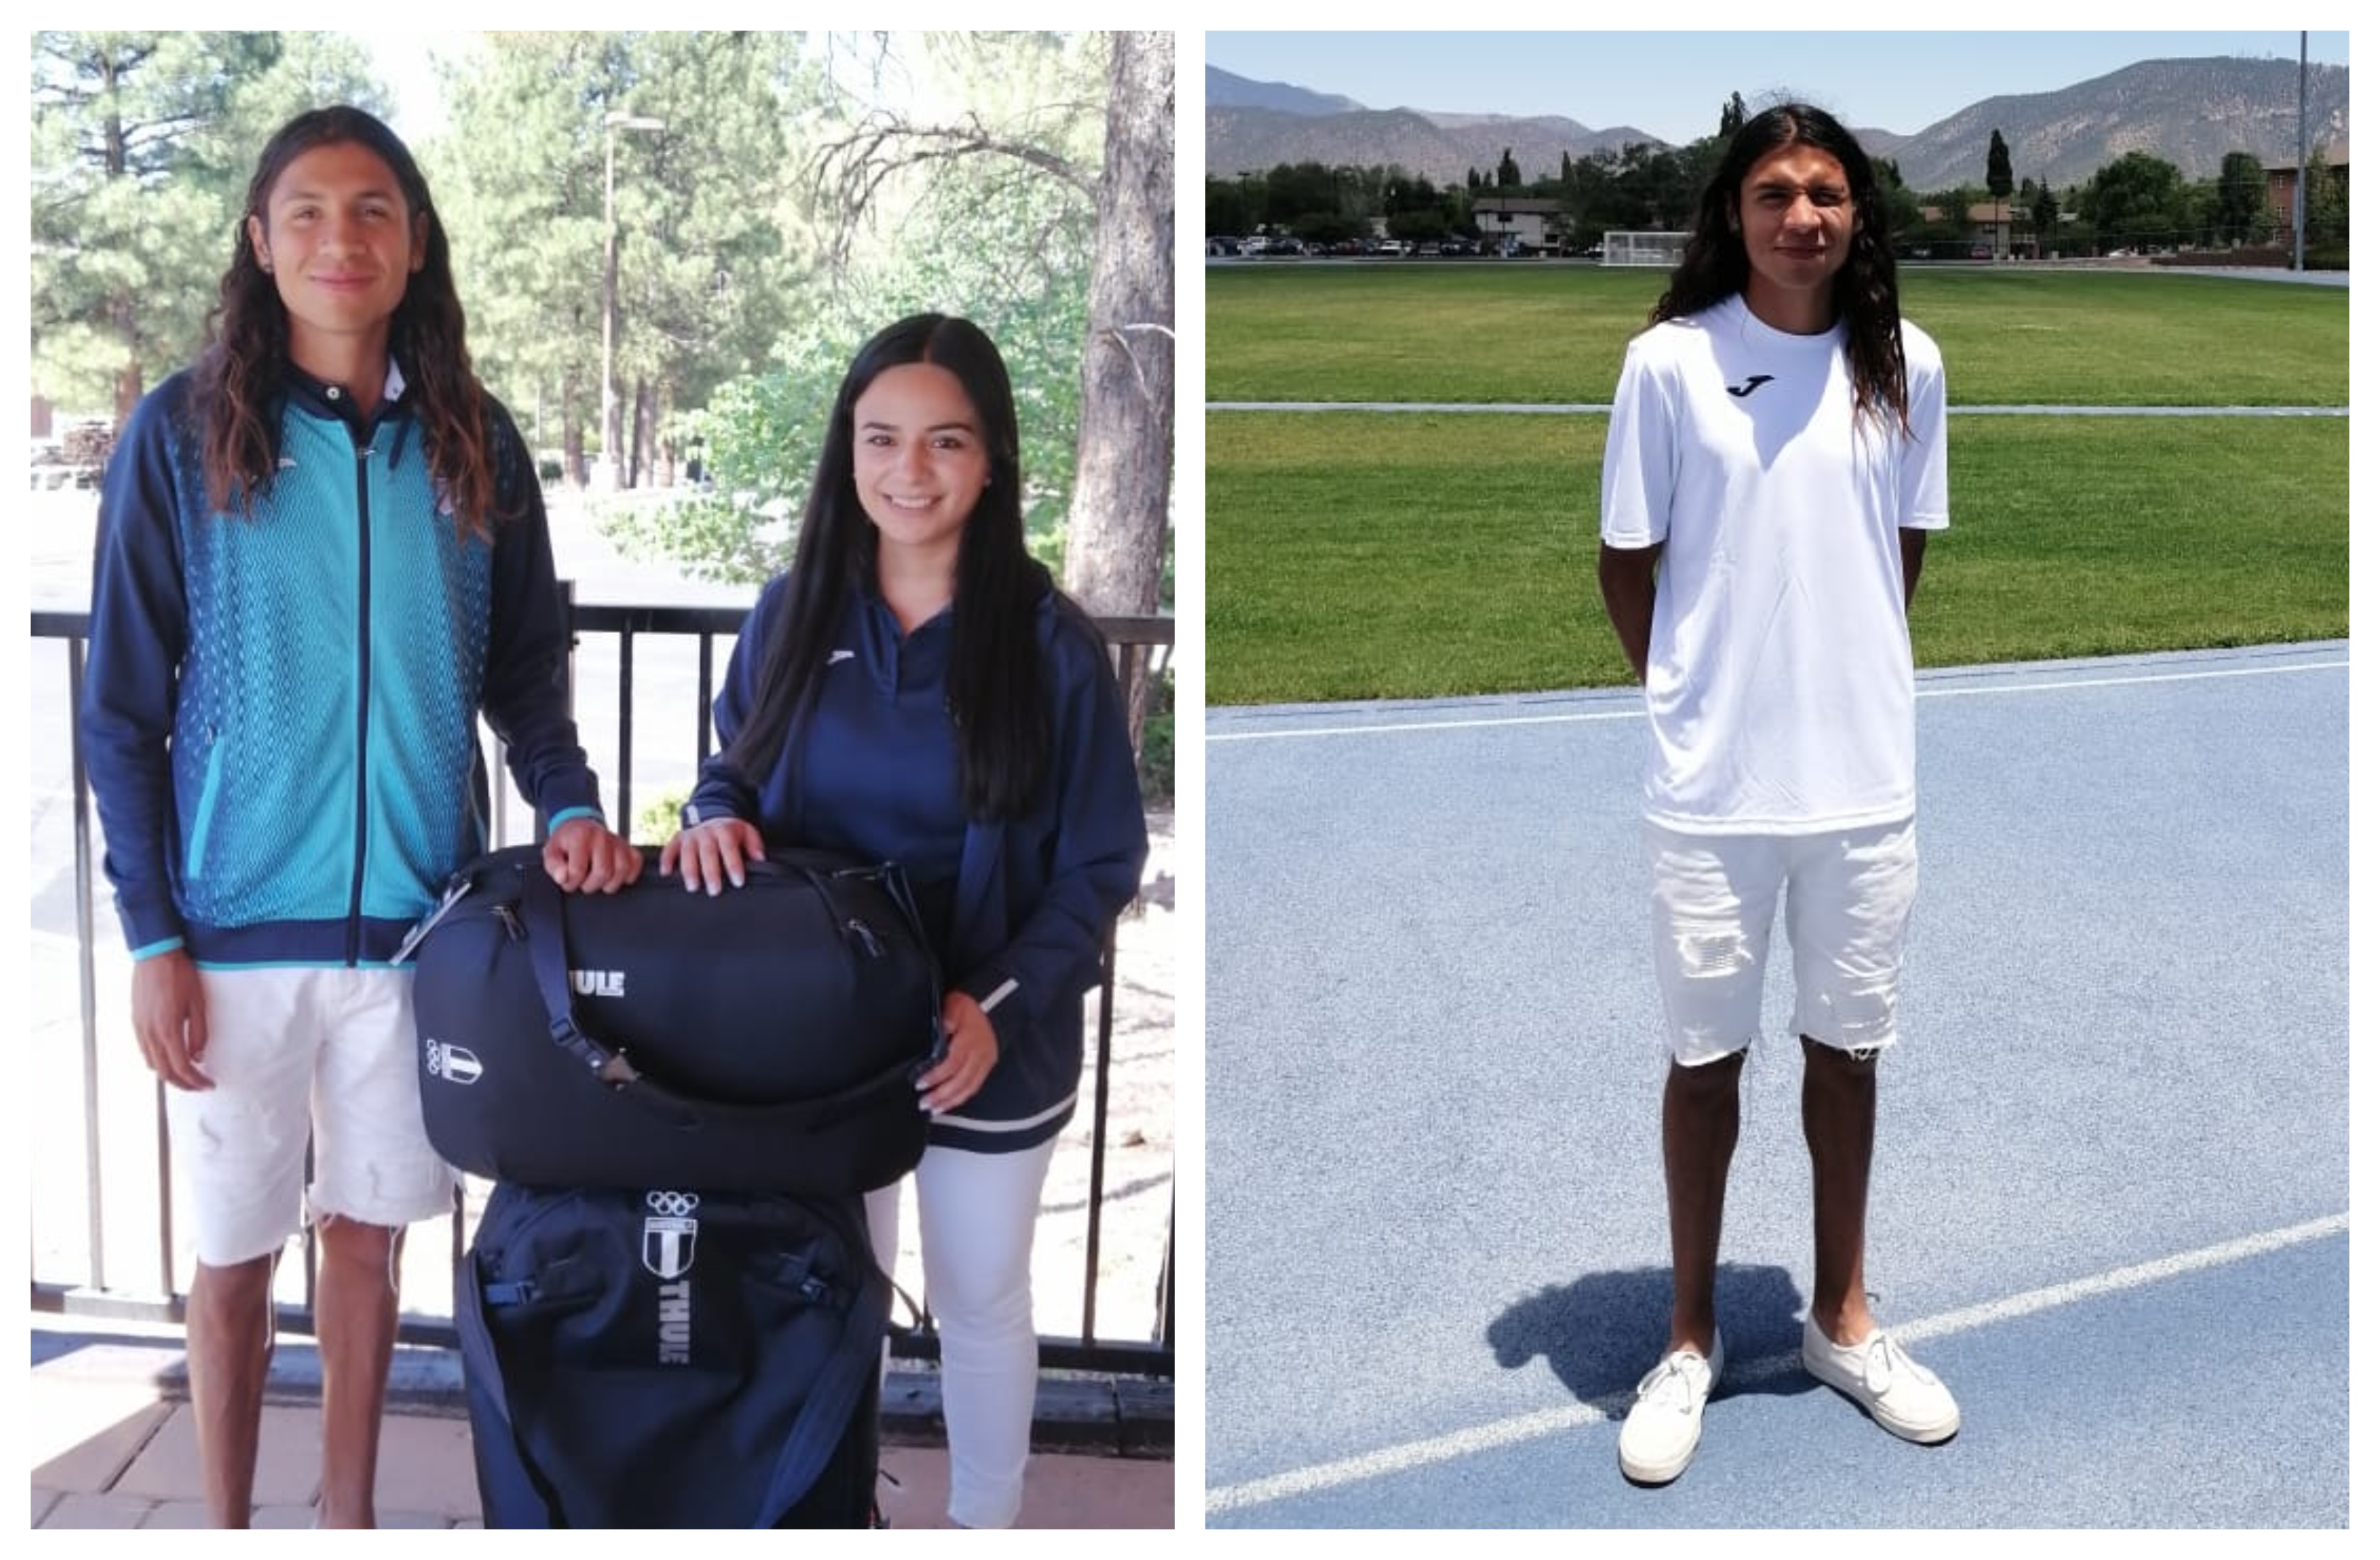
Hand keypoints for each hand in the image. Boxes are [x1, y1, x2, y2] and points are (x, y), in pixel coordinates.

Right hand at [131, 950, 210, 1091]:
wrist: (155, 954)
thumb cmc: (179, 975)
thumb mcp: (198, 1003)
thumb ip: (199, 1033)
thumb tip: (198, 1055)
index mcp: (167, 1030)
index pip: (181, 1067)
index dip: (195, 1081)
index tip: (208, 1085)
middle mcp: (150, 1033)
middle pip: (164, 1071)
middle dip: (182, 1083)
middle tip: (199, 1085)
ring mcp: (139, 1028)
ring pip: (152, 1063)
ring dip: (169, 1073)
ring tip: (187, 1073)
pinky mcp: (135, 1021)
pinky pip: (144, 1050)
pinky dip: (157, 1060)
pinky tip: (169, 1056)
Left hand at [542, 816, 643, 892]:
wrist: (579, 826)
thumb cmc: (566, 842)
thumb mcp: (551, 852)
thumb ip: (554, 866)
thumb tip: (563, 877)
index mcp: (580, 836)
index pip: (578, 871)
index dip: (570, 883)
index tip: (567, 881)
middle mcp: (601, 836)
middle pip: (603, 872)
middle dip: (590, 886)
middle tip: (583, 883)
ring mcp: (617, 841)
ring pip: (622, 870)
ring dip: (610, 883)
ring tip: (599, 882)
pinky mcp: (628, 846)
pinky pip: (636, 862)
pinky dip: (629, 874)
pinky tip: (616, 876)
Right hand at [658, 816, 765, 895]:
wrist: (713, 818)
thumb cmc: (732, 832)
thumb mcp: (747, 833)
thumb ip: (754, 845)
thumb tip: (760, 860)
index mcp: (725, 830)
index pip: (729, 848)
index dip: (733, 865)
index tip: (738, 881)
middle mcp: (706, 832)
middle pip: (708, 852)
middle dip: (711, 872)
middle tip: (714, 890)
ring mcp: (690, 836)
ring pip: (687, 853)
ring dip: (689, 870)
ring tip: (693, 887)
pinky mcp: (677, 839)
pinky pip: (669, 849)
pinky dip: (666, 861)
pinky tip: (666, 874)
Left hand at [915, 990, 997, 1114]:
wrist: (986, 1006)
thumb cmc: (965, 1009)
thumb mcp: (955, 1004)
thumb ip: (949, 1016)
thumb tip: (945, 1027)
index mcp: (971, 1038)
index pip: (953, 1062)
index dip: (937, 1075)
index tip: (921, 1083)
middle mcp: (981, 1053)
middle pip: (961, 1080)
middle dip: (942, 1094)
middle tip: (924, 1103)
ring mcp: (985, 1061)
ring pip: (969, 1087)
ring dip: (950, 1101)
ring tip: (934, 1108)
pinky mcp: (987, 1066)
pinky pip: (974, 1086)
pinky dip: (960, 1098)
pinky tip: (947, 1104)